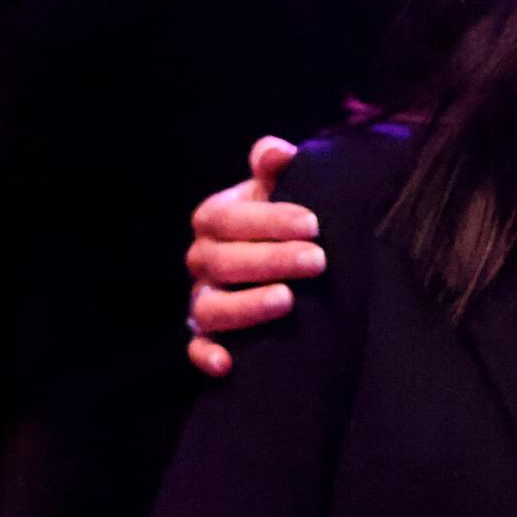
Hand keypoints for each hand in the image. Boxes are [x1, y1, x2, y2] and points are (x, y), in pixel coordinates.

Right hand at [186, 135, 322, 377]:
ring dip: (246, 306)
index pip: (230, 218)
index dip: (269, 220)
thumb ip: (275, 167)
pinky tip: (228, 364)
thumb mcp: (280, 192)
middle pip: (225, 262)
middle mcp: (202, 261)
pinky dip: (207, 357)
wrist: (285, 265)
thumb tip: (278, 152)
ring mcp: (203, 300)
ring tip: (288, 300)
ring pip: (210, 308)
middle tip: (319, 260)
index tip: (313, 223)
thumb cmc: (283, 223)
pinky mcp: (208, 337)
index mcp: (214, 221)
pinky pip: (198, 350)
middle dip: (272, 260)